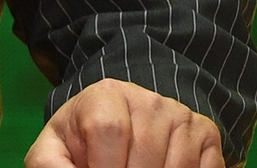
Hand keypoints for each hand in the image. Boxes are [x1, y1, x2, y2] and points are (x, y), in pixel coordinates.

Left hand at [26, 79, 224, 167]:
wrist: (113, 126)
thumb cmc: (81, 142)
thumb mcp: (53, 150)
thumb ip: (51, 165)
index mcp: (106, 95)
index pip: (111, 131)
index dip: (104, 165)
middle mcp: (149, 99)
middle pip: (146, 155)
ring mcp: (181, 115)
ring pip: (178, 166)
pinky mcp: (206, 133)